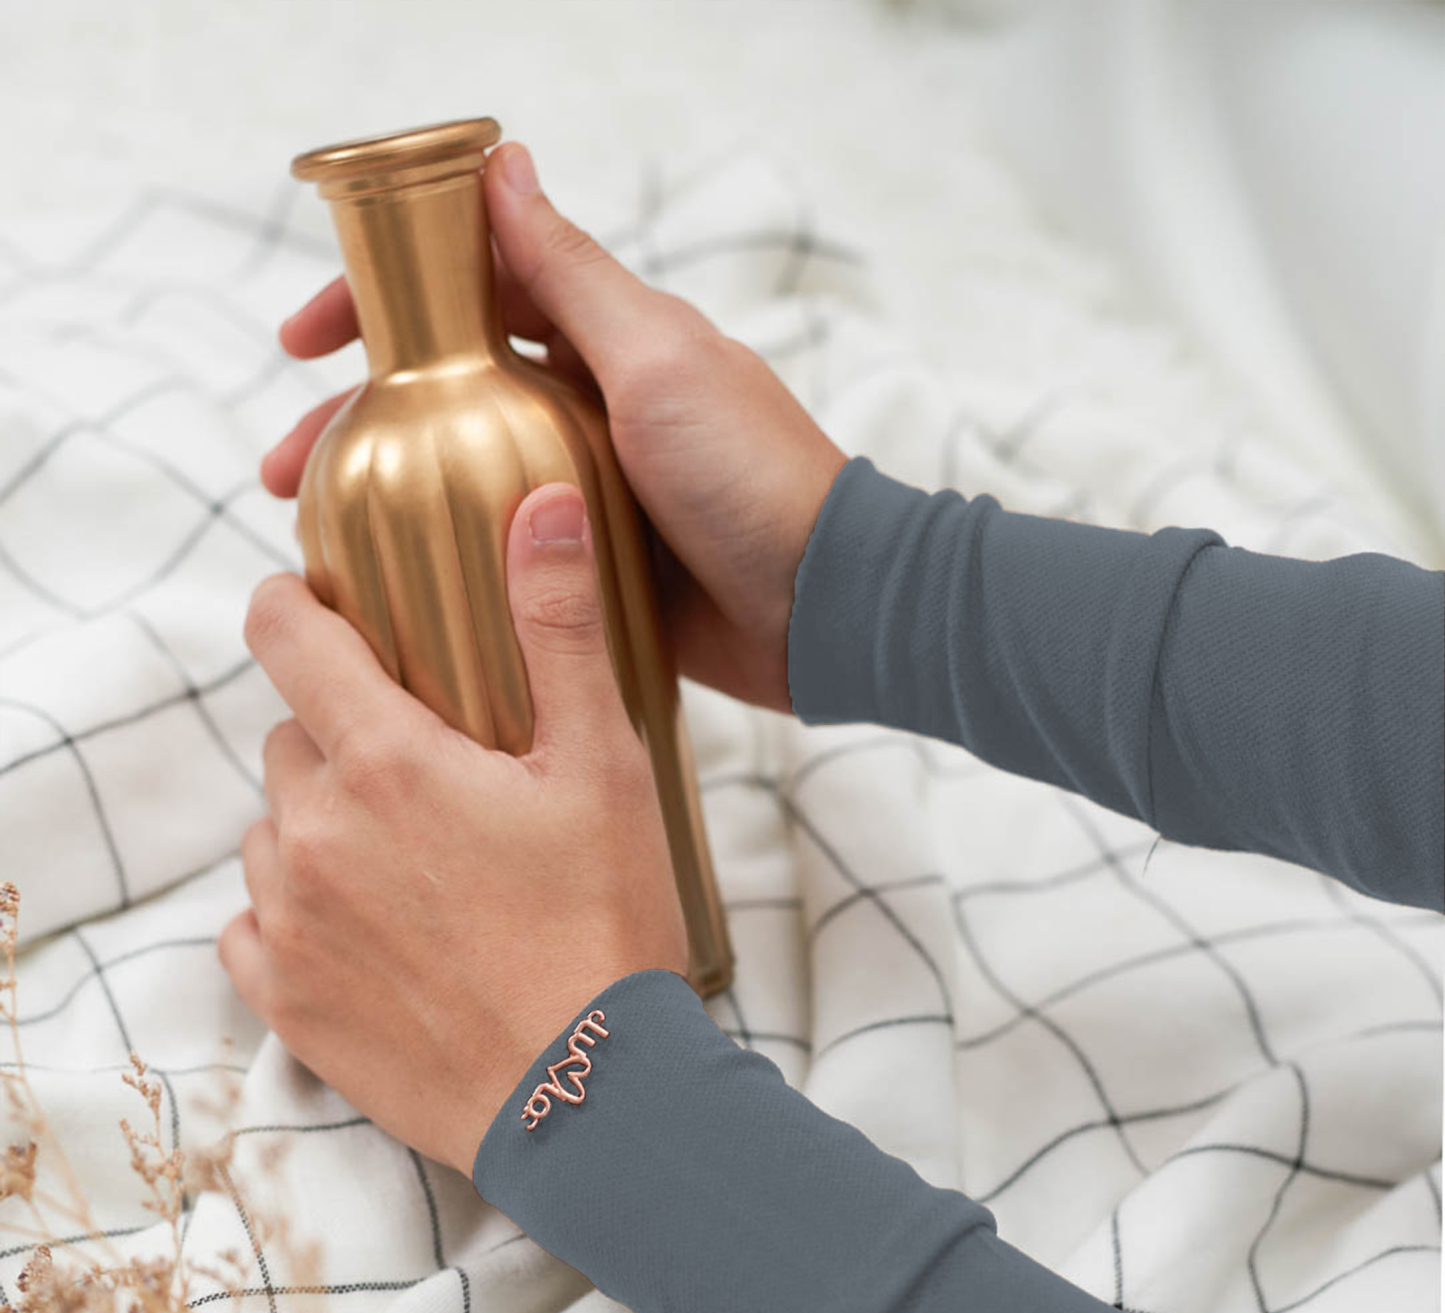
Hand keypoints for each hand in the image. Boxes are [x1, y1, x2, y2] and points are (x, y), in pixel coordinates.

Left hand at [217, 484, 689, 1176]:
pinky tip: (367, 933)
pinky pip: (251, 926)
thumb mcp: (602, 766)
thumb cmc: (605, 927)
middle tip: (427, 777)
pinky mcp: (287, 1000)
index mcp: (385, 761)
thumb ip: (560, 629)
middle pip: (291, 741)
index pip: (288, 638)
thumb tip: (547, 504)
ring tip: (411, 867)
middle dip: (344, 740)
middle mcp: (314, 833)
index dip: (292, 606)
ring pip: (272, 831)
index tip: (310, 606)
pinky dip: (294, 915)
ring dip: (321, 829)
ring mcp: (291, 921)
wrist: (587, 1096)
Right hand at [260, 138, 849, 716]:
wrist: (824, 608)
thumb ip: (575, 274)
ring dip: (384, 494)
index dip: (379, 305)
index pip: (467, 294)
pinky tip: (391, 587)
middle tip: (282, 463)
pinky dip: (445, 563)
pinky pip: (504, 558)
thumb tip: (505, 163)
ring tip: (314, 534)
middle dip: (355, 420)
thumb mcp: (656, 359)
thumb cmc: (751, 475)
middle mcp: (588, 408)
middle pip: (444, 394)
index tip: (303, 338)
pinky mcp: (595, 573)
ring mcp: (588, 494)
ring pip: (462, 477)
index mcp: (601, 340)